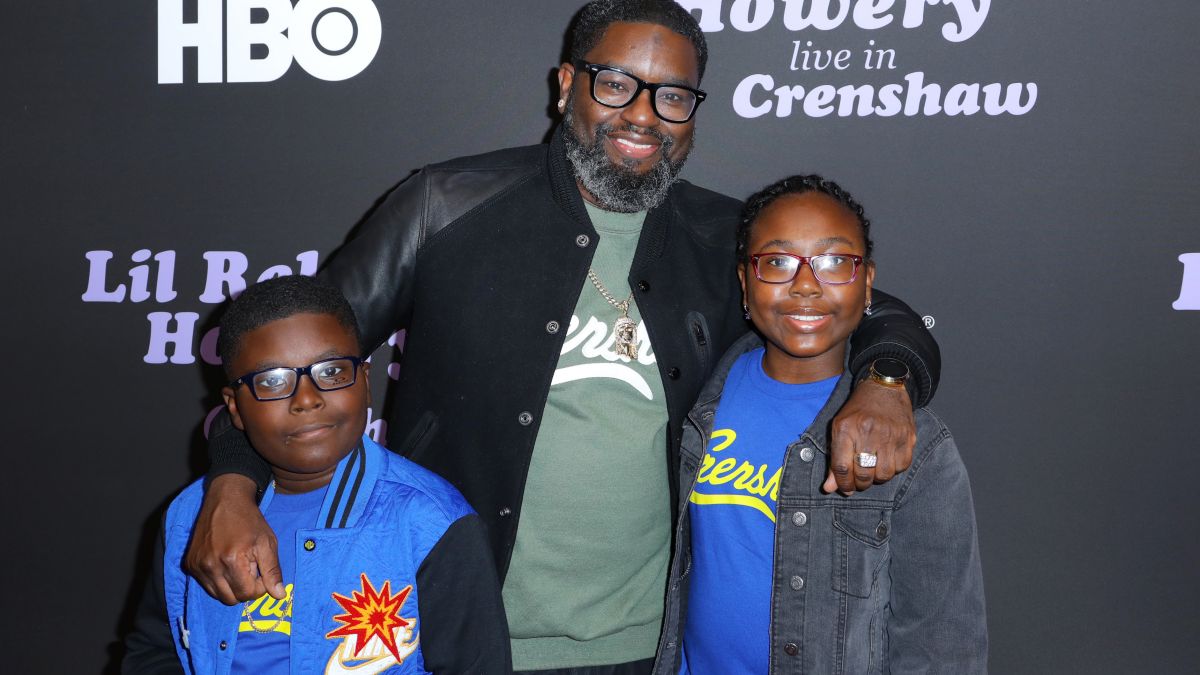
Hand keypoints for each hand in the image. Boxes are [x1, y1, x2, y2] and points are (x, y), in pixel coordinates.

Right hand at [184, 474, 284, 604]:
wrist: (226, 500)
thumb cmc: (250, 521)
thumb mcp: (267, 543)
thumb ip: (272, 571)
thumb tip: (279, 595)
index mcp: (232, 560)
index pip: (247, 593)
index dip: (259, 586)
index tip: (261, 571)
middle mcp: (210, 566)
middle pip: (231, 599)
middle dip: (245, 588)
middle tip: (250, 569)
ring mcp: (197, 566)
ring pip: (217, 595)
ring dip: (231, 586)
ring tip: (238, 565)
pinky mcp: (190, 564)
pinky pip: (206, 585)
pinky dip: (217, 580)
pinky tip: (224, 563)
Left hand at [823, 378, 916, 494]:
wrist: (884, 389)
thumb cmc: (858, 411)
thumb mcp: (839, 429)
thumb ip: (833, 460)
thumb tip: (829, 488)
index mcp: (846, 428)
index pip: (842, 467)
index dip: (842, 484)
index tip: (844, 488)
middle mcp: (868, 431)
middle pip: (863, 474)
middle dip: (859, 484)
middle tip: (859, 482)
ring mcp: (891, 434)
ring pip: (883, 475)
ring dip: (877, 478)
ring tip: (873, 470)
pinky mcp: (908, 437)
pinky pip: (901, 467)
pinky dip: (893, 470)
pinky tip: (887, 461)